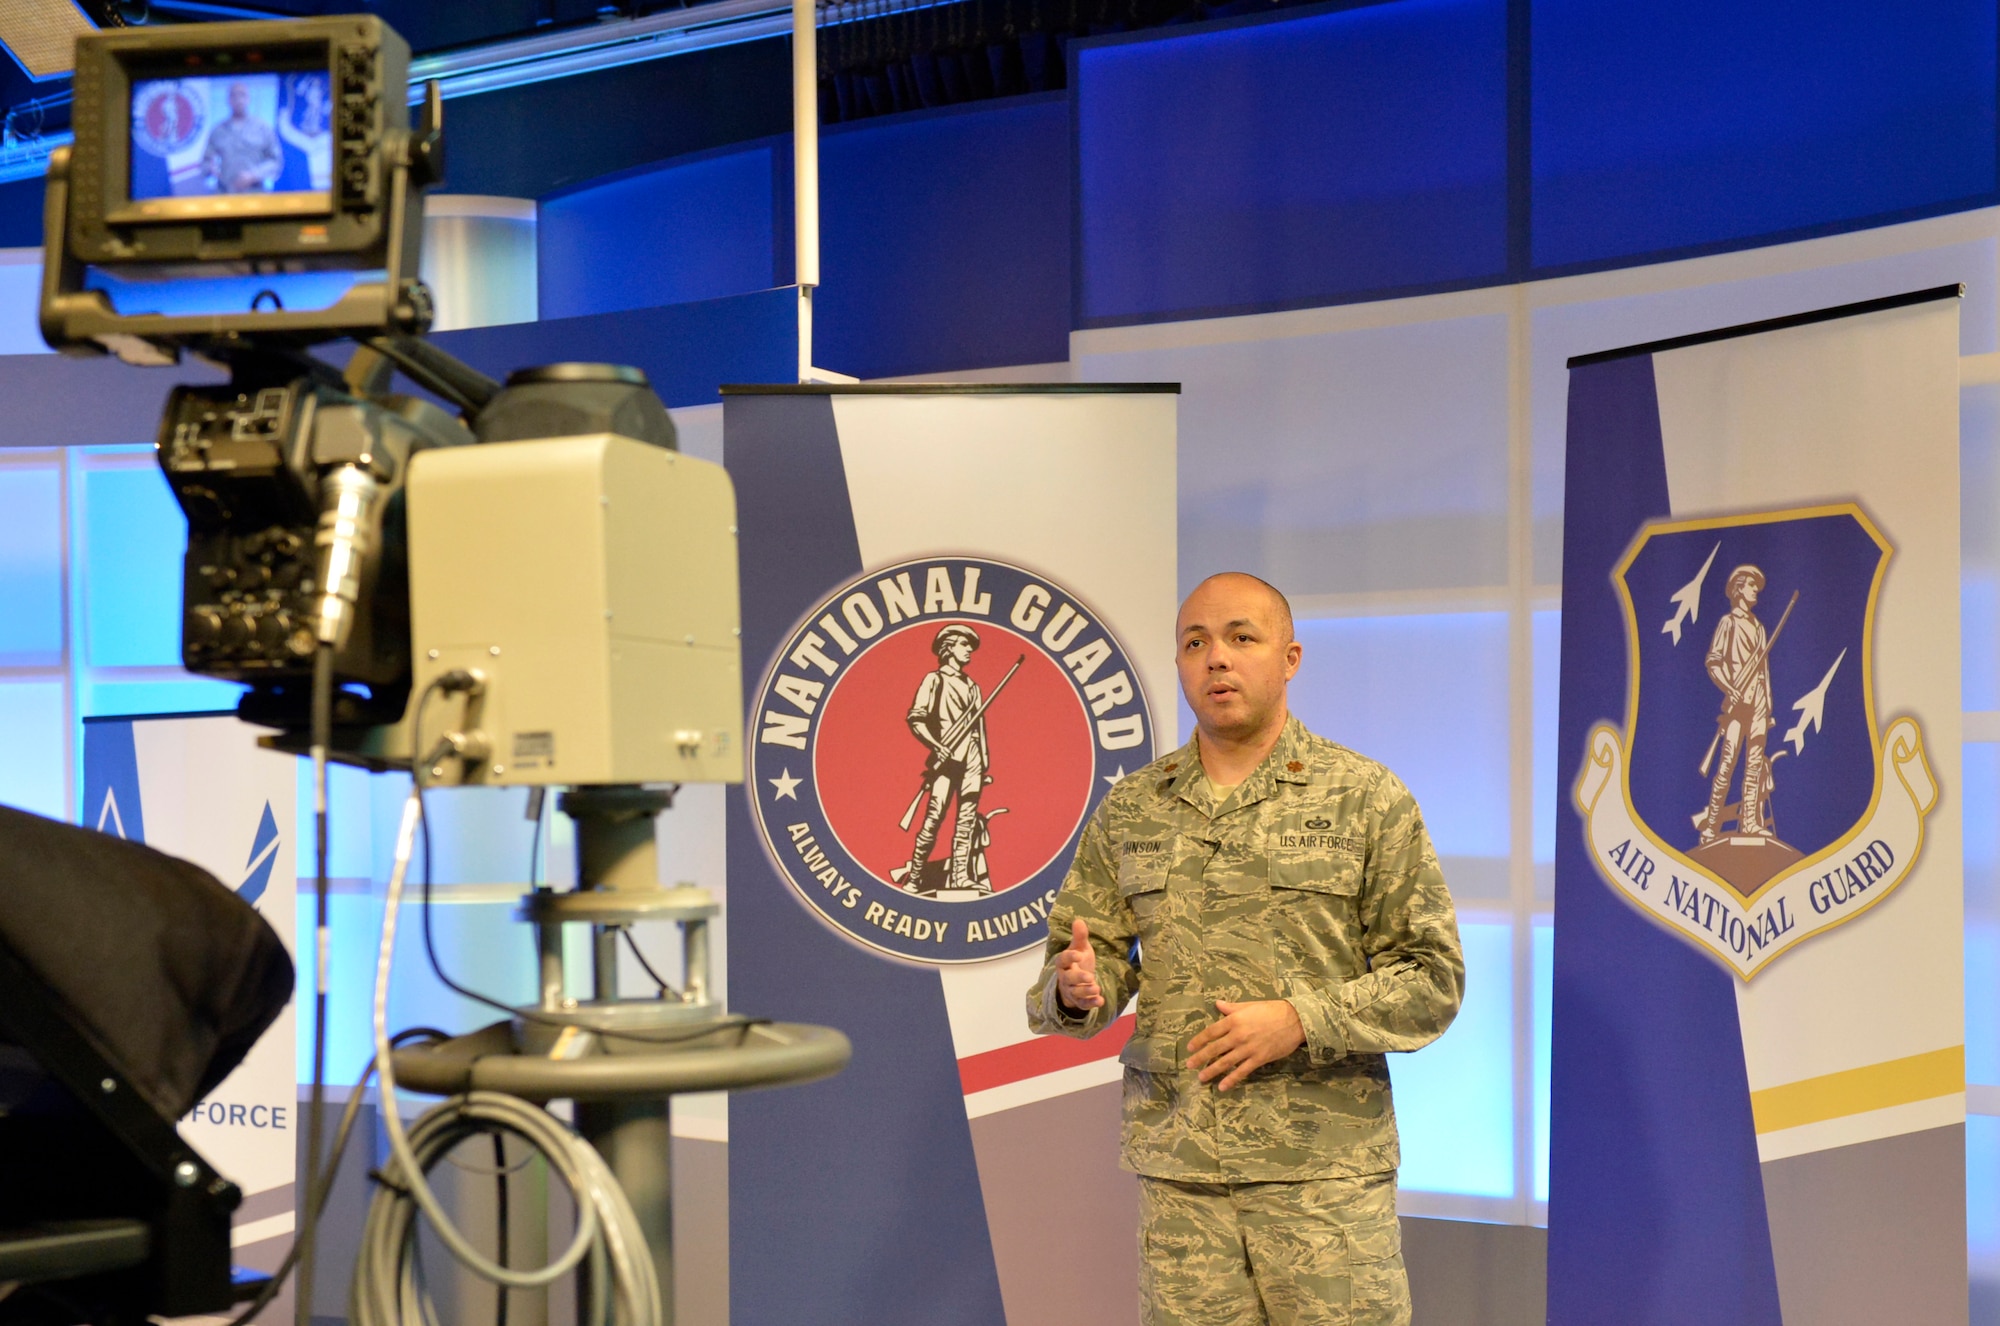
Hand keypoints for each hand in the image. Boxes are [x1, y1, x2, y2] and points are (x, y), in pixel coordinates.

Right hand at [1054, 919, 1102, 1011]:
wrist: (1075, 983)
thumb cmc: (1078, 962)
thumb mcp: (1080, 949)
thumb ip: (1080, 937)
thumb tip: (1078, 920)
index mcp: (1063, 963)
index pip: (1063, 960)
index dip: (1069, 957)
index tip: (1078, 954)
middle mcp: (1065, 978)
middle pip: (1069, 978)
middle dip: (1079, 978)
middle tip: (1089, 976)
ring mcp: (1071, 991)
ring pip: (1076, 992)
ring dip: (1086, 991)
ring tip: (1097, 988)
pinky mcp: (1079, 1001)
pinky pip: (1083, 1004)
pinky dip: (1091, 1003)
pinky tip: (1100, 1001)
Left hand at [1187, 999, 1304, 1090]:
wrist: (1294, 1020)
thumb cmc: (1271, 1010)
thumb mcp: (1249, 1005)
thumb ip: (1232, 1007)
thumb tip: (1217, 1004)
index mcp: (1234, 1020)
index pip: (1211, 1032)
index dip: (1199, 1041)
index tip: (1190, 1048)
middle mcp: (1238, 1035)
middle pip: (1215, 1048)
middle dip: (1200, 1058)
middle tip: (1190, 1065)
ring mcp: (1248, 1048)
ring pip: (1226, 1062)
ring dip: (1212, 1070)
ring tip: (1201, 1078)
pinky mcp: (1259, 1059)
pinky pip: (1242, 1071)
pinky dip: (1231, 1079)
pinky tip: (1222, 1086)